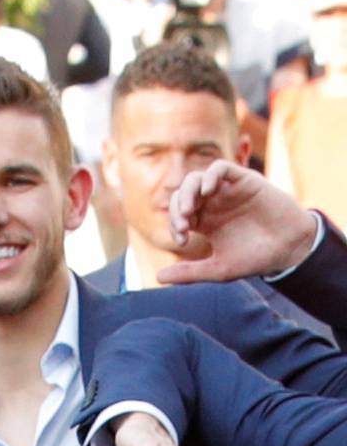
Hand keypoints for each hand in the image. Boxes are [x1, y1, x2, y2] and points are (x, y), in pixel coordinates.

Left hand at [158, 161, 319, 286]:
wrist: (287, 248)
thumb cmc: (254, 259)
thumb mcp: (217, 269)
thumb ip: (189, 272)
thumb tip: (157, 277)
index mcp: (205, 222)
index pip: (178, 215)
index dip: (174, 224)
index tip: (182, 240)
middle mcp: (213, 204)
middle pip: (183, 194)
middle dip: (176, 208)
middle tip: (183, 225)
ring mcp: (227, 191)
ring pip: (196, 179)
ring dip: (187, 192)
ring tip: (189, 210)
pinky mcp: (244, 180)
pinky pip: (220, 168)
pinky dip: (209, 176)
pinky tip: (206, 192)